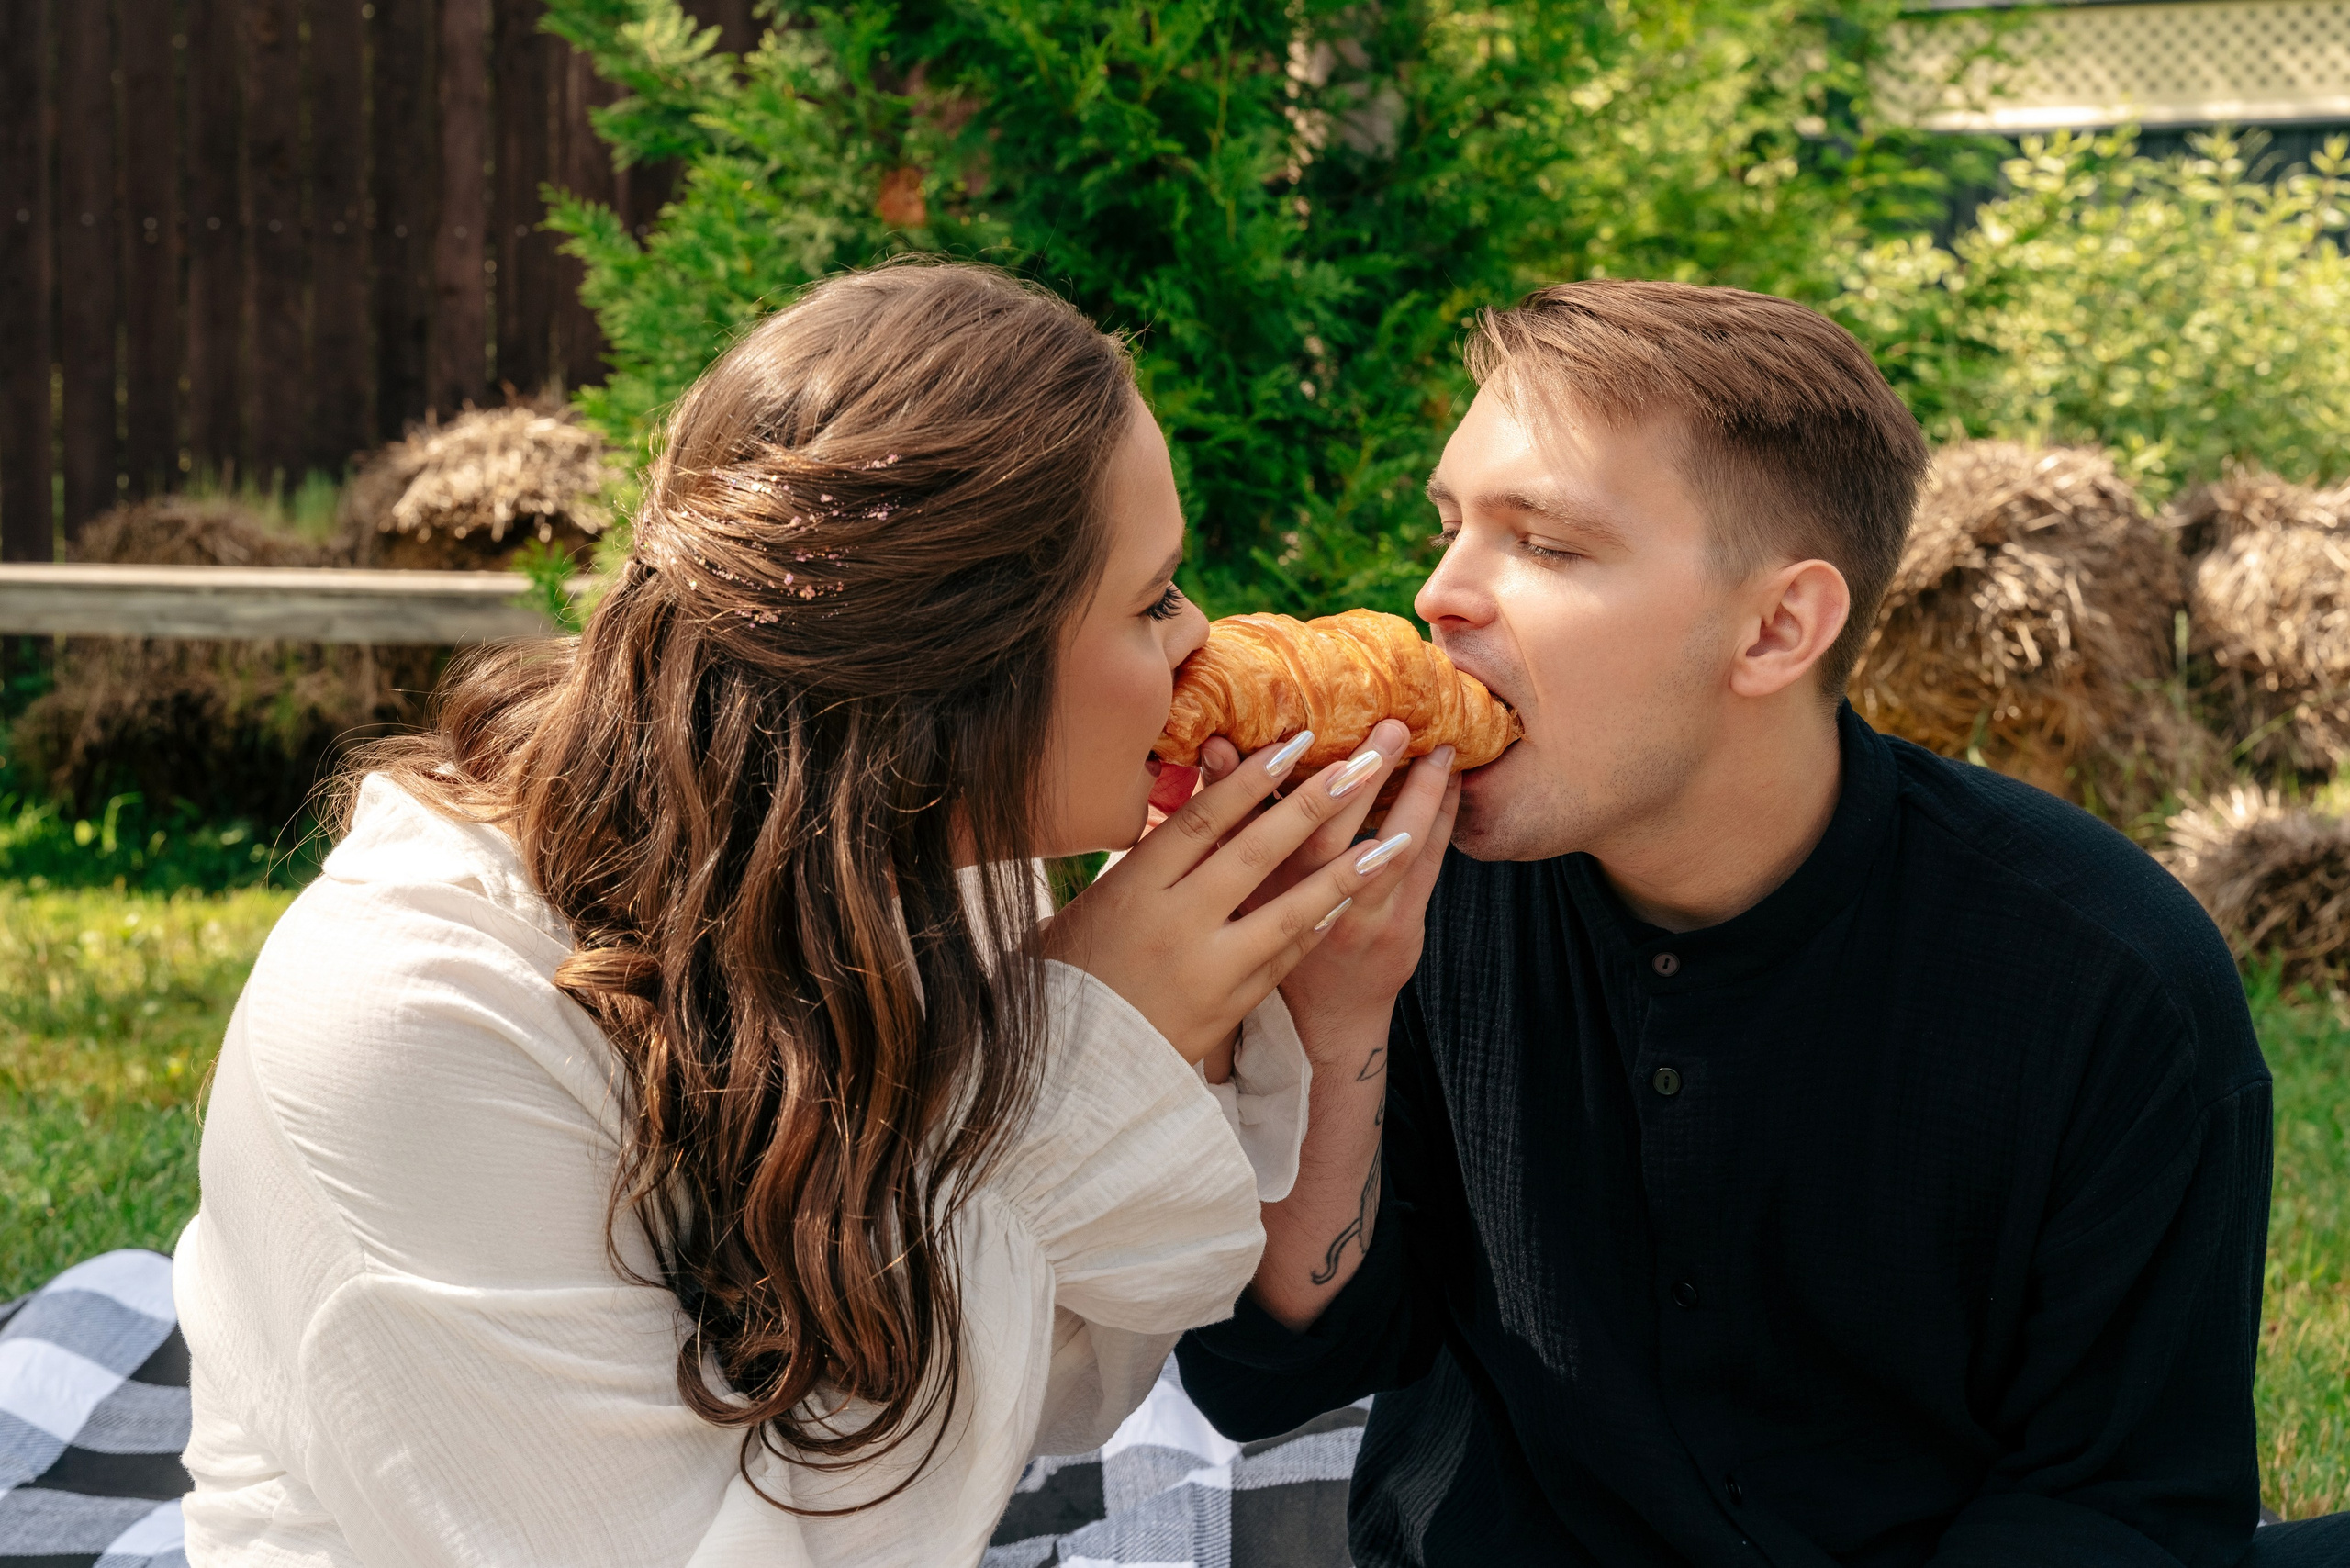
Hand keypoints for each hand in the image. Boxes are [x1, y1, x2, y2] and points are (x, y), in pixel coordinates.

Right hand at [1044, 733, 1428, 1063]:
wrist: (1074, 1064)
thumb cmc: (1076, 969)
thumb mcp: (1093, 902)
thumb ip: (1149, 851)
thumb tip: (1201, 784)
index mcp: (1133, 889)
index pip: (1201, 821)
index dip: (1249, 779)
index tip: (1294, 741)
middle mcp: (1174, 924)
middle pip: (1253, 853)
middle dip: (1312, 805)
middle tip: (1363, 763)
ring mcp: (1207, 969)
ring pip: (1286, 910)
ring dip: (1343, 870)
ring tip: (1391, 836)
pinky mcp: (1230, 1006)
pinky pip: (1286, 956)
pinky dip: (1321, 921)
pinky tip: (1354, 894)